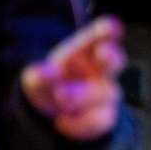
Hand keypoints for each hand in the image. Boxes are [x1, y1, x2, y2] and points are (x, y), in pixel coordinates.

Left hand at [21, 15, 125, 139]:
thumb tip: (50, 72)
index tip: (113, 26)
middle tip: (104, 52)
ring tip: (60, 97)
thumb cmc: (51, 85)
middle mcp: (101, 70)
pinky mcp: (107, 116)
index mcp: (85, 52)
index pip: (98, 37)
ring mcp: (107, 93)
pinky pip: (100, 120)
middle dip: (111, 55)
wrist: (55, 112)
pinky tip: (62, 121)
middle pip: (114, 60)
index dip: (107, 31)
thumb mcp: (36, 79)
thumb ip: (40, 76)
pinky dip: (79, 124)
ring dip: (82, 96)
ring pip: (106, 93)